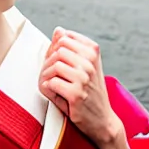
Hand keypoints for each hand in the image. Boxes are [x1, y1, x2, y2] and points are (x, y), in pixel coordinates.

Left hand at [40, 28, 132, 148]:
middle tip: (49, 75)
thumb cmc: (90, 92)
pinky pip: (50, 84)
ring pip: (53, 66)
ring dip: (45, 76)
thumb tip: (58, 30)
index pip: (64, 37)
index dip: (54, 48)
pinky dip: (46, 89)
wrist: (103, 119)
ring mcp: (84, 78)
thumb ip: (71, 48)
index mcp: (94, 51)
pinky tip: (52, 93)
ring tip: (49, 85)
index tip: (55, 61)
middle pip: (57, 51)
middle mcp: (91, 62)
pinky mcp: (76, 94)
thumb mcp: (85, 67)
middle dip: (47, 62)